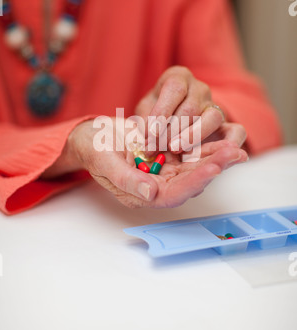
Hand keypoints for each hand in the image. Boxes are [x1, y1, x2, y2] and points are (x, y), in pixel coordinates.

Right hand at [45, 119, 247, 208]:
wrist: (92, 136)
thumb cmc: (93, 149)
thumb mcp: (104, 162)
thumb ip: (126, 180)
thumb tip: (151, 194)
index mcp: (141, 194)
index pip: (173, 194)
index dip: (194, 182)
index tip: (212, 168)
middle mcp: (157, 186)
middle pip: (190, 181)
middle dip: (213, 167)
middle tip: (234, 153)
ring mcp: (164, 171)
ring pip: (195, 168)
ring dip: (216, 158)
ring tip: (236, 148)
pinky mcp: (168, 157)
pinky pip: (191, 155)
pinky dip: (208, 148)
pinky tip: (225, 141)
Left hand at [135, 66, 246, 153]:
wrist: (173, 121)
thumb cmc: (156, 113)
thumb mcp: (145, 112)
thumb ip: (144, 123)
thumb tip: (145, 139)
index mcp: (178, 77)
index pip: (175, 88)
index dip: (162, 111)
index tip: (150, 133)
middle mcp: (200, 88)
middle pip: (190, 108)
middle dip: (170, 131)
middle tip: (155, 148)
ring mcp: (215, 105)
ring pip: (212, 118)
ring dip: (191, 137)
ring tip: (174, 150)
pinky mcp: (228, 124)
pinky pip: (236, 131)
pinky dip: (228, 143)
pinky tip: (213, 154)